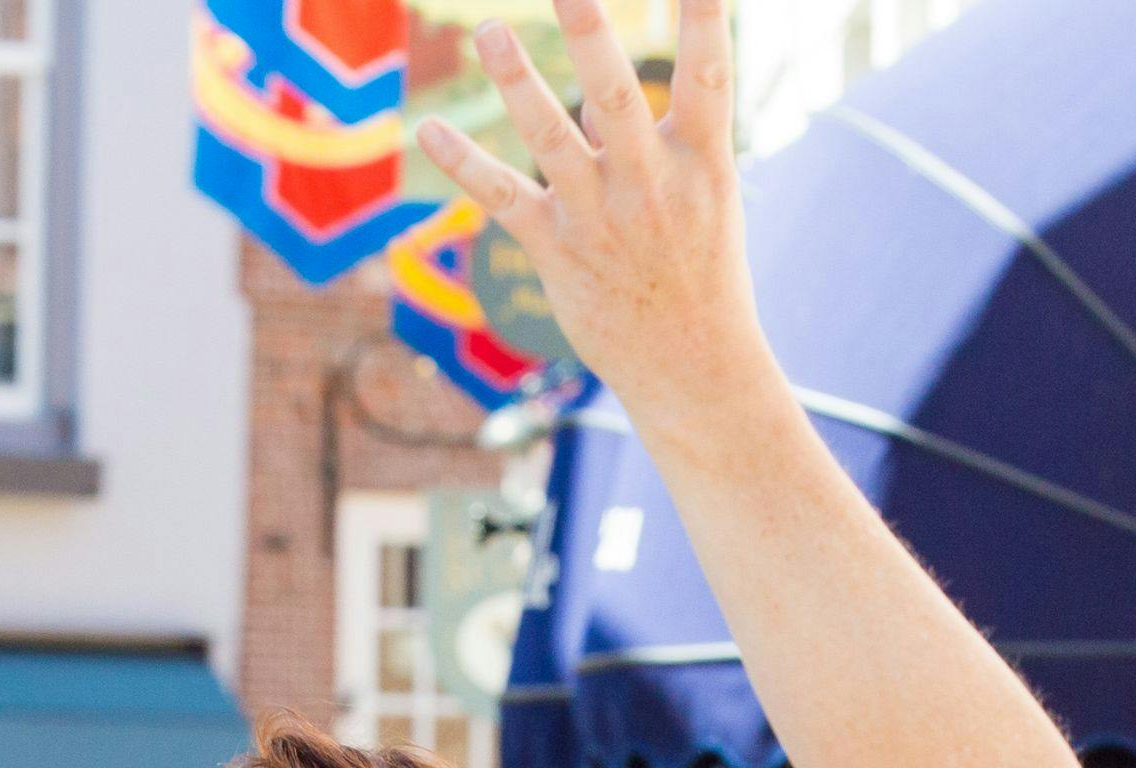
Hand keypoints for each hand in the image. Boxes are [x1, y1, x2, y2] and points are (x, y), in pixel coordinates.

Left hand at [417, 0, 766, 427]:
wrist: (693, 366)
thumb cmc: (702, 270)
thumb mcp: (703, 197)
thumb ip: (649, 140)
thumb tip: (588, 98)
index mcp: (703, 163)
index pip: (707, 78)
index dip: (705, 22)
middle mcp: (650, 185)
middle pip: (616, 98)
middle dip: (591, 37)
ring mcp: (600, 218)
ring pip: (551, 140)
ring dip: (518, 84)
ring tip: (491, 31)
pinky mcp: (558, 250)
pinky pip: (503, 199)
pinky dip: (463, 165)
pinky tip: (428, 130)